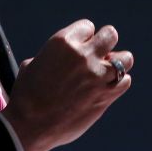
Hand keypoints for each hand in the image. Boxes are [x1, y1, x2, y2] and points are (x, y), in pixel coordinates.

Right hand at [0, 19, 133, 150]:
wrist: (30, 124)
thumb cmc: (26, 94)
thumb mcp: (33, 64)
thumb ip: (52, 56)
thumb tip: (59, 59)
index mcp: (63, 42)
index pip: (87, 26)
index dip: (84, 37)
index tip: (80, 47)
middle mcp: (83, 55)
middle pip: (110, 35)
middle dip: (105, 43)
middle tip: (98, 55)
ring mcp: (97, 75)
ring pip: (125, 58)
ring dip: (118, 62)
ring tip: (107, 70)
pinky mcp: (105, 95)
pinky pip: (125, 81)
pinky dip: (118, 82)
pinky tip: (106, 87)